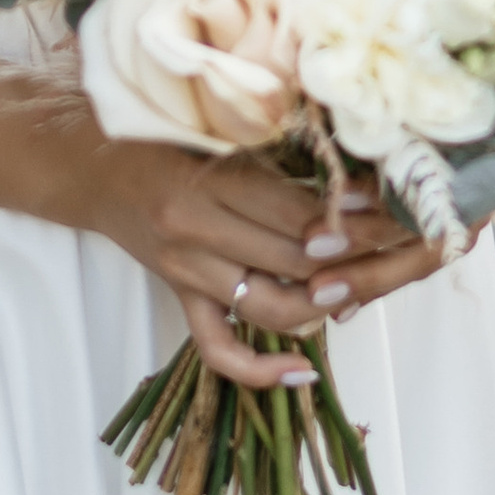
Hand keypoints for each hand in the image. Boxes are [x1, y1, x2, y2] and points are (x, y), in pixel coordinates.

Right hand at [68, 135, 447, 389]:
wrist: (85, 161)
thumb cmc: (154, 128)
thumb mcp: (209, 122)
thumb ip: (267, 142)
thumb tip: (345, 158)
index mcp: (204, 183)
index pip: (293, 211)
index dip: (349, 216)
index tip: (396, 208)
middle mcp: (195, 236)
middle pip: (293, 260)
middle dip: (358, 256)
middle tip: (409, 245)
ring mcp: (188, 274)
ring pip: (269, 306)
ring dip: (325, 303)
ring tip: (372, 287)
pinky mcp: (182, 298)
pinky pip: (218, 348)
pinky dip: (261, 369)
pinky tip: (305, 372)